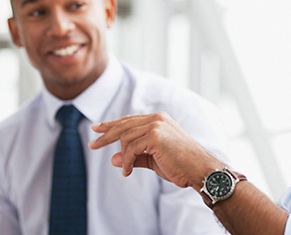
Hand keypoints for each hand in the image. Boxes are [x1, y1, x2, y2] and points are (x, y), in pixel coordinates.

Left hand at [88, 112, 222, 188]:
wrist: (199, 169)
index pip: (130, 120)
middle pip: (123, 125)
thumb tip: (111, 158)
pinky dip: (126, 162)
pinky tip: (127, 171)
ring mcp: (156, 125)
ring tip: (126, 169)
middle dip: (106, 135)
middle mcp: (157, 118)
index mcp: (159, 120)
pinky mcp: (155, 135)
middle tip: (92, 145)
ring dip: (122, 157)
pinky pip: (130, 149)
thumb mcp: (154, 159)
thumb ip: (135, 156)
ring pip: (126, 138)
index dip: (112, 124)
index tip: (97, 129)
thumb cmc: (180, 165)